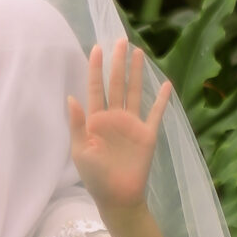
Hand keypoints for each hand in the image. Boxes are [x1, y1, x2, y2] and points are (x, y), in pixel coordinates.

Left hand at [66, 42, 172, 212]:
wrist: (118, 197)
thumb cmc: (95, 177)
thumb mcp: (81, 151)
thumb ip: (78, 124)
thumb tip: (71, 97)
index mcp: (95, 119)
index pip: (96, 88)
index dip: (96, 68)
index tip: (97, 48)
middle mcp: (114, 117)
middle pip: (116, 84)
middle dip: (118, 63)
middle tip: (121, 39)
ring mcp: (132, 124)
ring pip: (135, 92)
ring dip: (137, 73)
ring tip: (138, 52)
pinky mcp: (148, 134)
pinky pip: (156, 113)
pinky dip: (161, 99)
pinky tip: (165, 83)